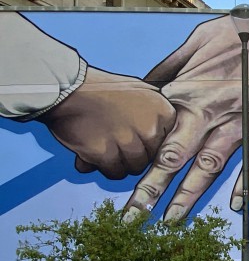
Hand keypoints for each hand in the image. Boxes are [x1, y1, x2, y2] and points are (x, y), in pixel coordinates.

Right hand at [38, 67, 175, 178]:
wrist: (69, 88)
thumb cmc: (104, 90)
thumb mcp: (142, 92)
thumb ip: (155, 116)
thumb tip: (161, 141)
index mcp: (163, 111)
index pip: (167, 143)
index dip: (150, 143)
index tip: (137, 137)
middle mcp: (150, 127)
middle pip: (152, 158)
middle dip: (136, 155)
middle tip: (118, 143)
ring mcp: (128, 141)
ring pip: (134, 168)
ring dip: (120, 163)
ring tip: (107, 147)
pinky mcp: (105, 153)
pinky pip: (115, 173)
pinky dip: (105, 168)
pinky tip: (96, 155)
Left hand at [124, 15, 248, 219]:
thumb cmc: (238, 33)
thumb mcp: (196, 41)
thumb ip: (170, 68)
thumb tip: (146, 87)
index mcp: (187, 93)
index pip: (153, 134)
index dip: (131, 159)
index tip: (109, 178)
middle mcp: (209, 113)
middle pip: (174, 159)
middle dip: (150, 190)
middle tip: (131, 219)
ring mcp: (239, 123)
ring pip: (209, 166)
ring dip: (188, 196)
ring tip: (170, 222)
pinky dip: (247, 185)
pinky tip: (235, 206)